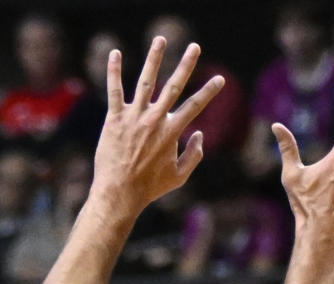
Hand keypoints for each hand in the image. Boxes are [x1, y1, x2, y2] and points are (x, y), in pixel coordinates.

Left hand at [90, 37, 225, 217]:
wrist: (118, 193)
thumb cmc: (149, 188)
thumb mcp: (179, 176)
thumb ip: (194, 155)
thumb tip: (198, 135)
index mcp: (171, 132)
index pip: (195, 106)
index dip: (209, 92)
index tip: (220, 79)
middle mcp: (154, 120)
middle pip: (173, 86)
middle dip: (186, 65)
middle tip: (195, 47)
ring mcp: (133, 117)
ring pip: (146, 81)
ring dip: (154, 58)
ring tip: (160, 40)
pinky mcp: (113, 119)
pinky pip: (114, 91)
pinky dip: (113, 72)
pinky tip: (115, 53)